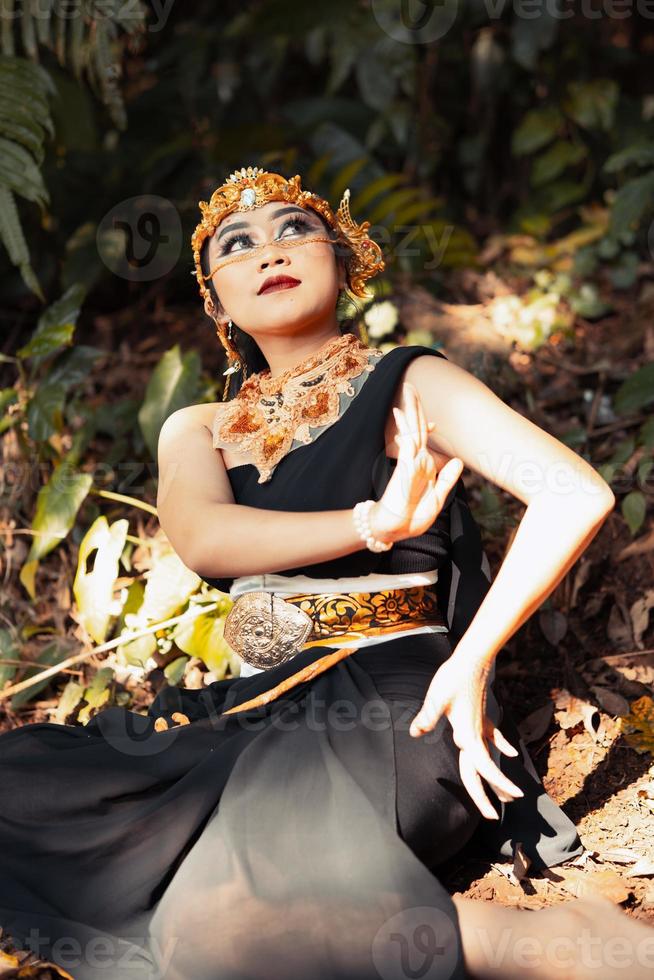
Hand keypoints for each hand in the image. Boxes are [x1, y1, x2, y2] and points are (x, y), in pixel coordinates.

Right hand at [370, 381, 463, 542]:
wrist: (395, 530)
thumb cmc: (414, 517)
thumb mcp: (438, 499)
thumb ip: (447, 480)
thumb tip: (458, 461)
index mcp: (424, 466)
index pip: (425, 439)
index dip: (425, 424)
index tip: (427, 415)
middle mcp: (416, 460)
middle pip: (416, 428)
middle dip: (414, 407)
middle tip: (410, 385)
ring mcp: (409, 463)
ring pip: (411, 431)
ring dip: (409, 410)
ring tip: (406, 390)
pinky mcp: (403, 468)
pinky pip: (407, 445)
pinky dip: (404, 430)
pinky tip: (400, 415)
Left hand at [409, 656, 524, 819]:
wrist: (473, 659)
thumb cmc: (453, 678)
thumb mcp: (436, 698)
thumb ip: (427, 718)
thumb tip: (415, 733)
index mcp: (467, 735)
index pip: (483, 768)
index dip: (495, 786)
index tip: (507, 801)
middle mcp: (477, 734)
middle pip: (483, 769)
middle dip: (488, 793)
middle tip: (492, 816)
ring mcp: (482, 725)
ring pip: (489, 757)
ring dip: (496, 777)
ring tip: (507, 797)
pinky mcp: (482, 715)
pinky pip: (493, 737)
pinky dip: (501, 746)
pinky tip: (510, 754)